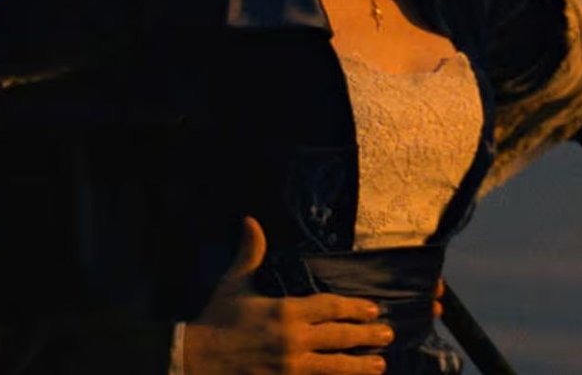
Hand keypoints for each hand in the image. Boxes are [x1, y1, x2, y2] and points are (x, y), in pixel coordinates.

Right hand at [185, 216, 391, 374]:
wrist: (194, 360)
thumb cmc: (216, 321)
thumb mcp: (234, 284)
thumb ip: (251, 254)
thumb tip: (252, 222)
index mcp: (285, 312)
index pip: (330, 308)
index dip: (355, 308)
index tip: (373, 308)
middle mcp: (293, 340)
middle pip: (340, 337)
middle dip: (367, 335)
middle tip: (388, 333)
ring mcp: (290, 368)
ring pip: (335, 366)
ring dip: (360, 365)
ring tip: (380, 364)